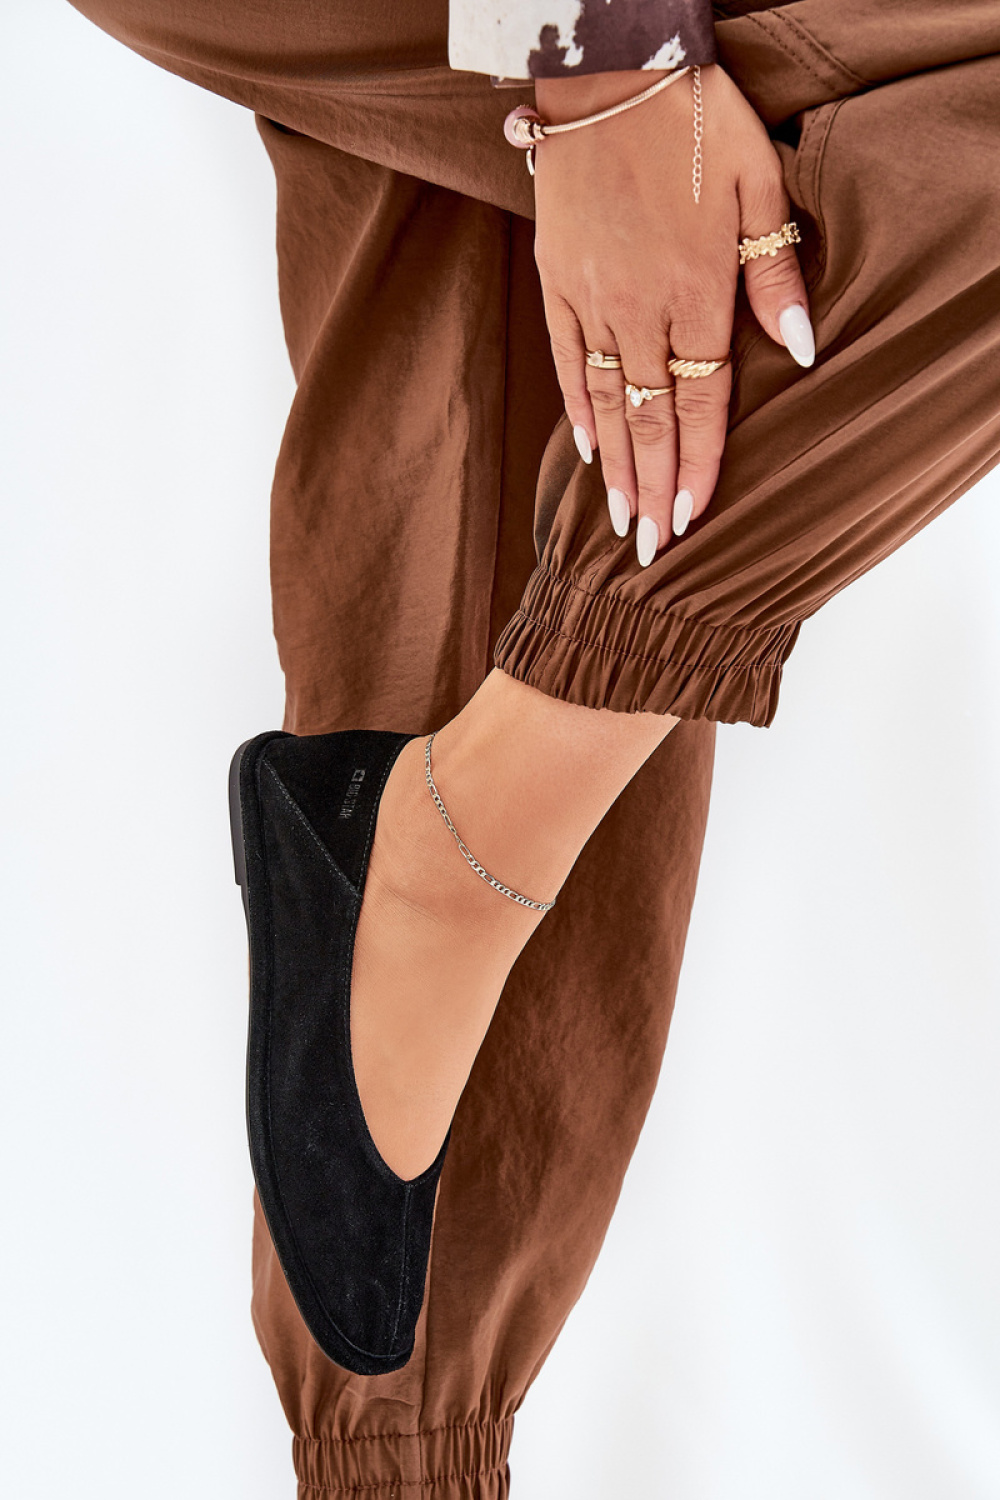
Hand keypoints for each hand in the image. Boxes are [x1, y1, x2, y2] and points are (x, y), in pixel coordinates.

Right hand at [532, 64, 812, 564]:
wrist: (611, 65)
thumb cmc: (696, 121)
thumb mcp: (760, 185)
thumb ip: (776, 278)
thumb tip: (801, 353)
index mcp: (696, 290)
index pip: (702, 401)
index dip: (700, 464)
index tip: (695, 517)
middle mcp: (640, 308)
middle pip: (651, 418)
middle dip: (654, 488)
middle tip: (652, 550)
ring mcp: (591, 298)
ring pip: (607, 402)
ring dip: (616, 467)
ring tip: (619, 521)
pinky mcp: (556, 281)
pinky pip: (568, 361)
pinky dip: (579, 410)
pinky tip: (587, 452)